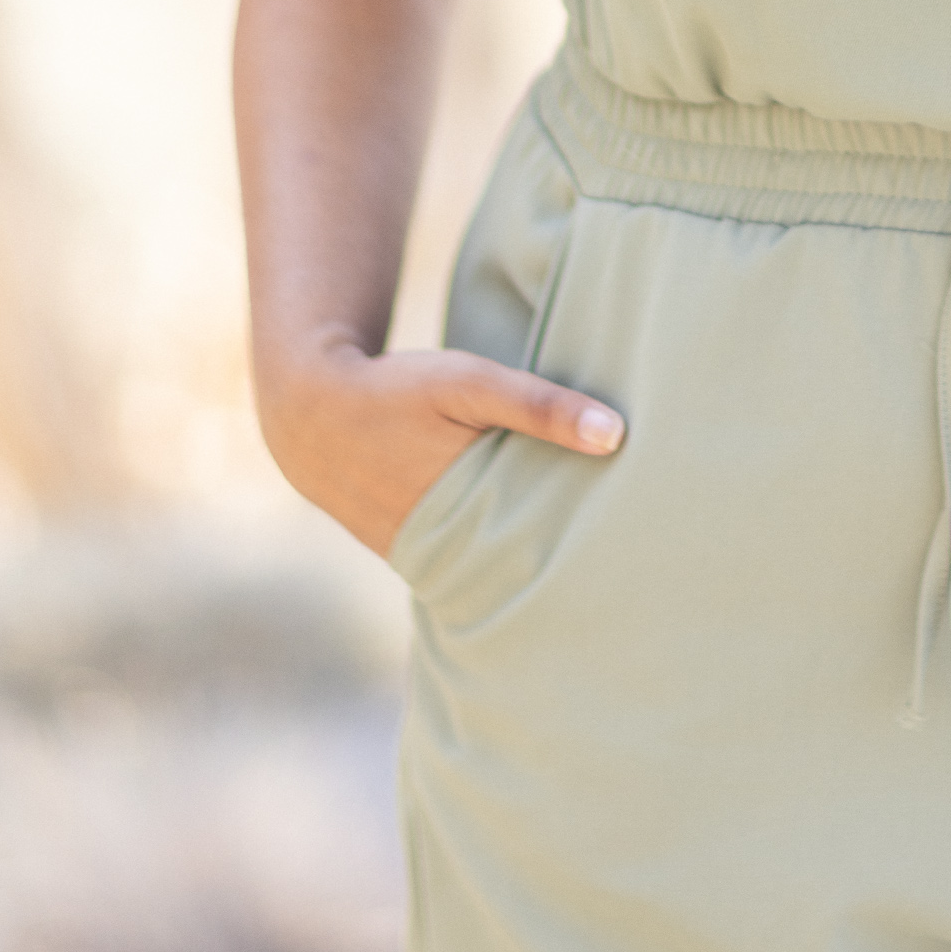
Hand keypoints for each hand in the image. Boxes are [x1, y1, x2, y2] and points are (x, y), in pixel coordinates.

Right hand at [257, 338, 623, 558]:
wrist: (309, 415)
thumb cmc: (396, 392)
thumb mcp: (467, 383)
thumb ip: (538, 405)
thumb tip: (616, 435)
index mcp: (465, 519)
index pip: (544, 550)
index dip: (588, 551)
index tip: (641, 547)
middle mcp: (444, 555)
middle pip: (523, 567)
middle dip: (568, 564)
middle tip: (633, 560)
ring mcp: (424, 561)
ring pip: (493, 568)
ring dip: (530, 560)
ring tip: (597, 561)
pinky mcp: (412, 554)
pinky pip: (464, 561)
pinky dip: (493, 552)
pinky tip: (530, 546)